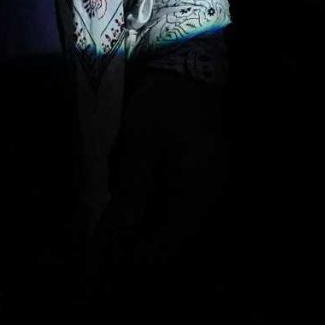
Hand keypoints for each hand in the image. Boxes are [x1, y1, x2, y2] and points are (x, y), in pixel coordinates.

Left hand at [92, 59, 229, 270]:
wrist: (191, 67)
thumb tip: (122, 231)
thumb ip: (133, 187)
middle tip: (111, 240)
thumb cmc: (164, 102)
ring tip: (122, 222)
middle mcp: (211, 196)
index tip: (111, 257)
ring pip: (180, 225)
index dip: (139, 256)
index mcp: (197, 191)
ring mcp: (213, 186)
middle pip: (177, 240)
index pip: (169, 244)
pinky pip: (184, 208)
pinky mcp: (207, 176)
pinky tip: (141, 203)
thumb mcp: (140, 141)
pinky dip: (161, 212)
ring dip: (152, 229)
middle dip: (144, 244)